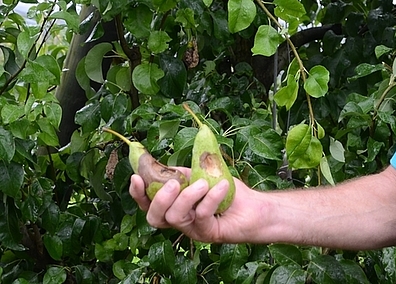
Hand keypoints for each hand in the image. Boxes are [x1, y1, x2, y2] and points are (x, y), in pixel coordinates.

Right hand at [129, 169, 257, 243]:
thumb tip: (168, 164)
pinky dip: (210, 198)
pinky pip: (201, 215)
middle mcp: (180, 220)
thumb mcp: (203, 175)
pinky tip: (221, 186)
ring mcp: (193, 229)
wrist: (256, 206)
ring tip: (203, 183)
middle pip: (155, 218)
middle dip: (160, 199)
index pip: (148, 204)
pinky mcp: (208, 233)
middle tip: (174, 183)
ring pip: (176, 218)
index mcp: (175, 205)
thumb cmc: (228, 191)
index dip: (138, 194)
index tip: (136, 177)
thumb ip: (185, 172)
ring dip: (187, 197)